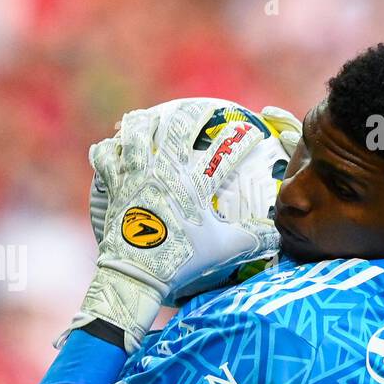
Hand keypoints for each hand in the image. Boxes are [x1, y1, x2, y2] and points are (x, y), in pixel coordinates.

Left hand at [64, 98, 283, 351]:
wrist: (137, 273)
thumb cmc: (181, 261)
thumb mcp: (223, 250)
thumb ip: (252, 239)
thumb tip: (278, 236)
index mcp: (194, 185)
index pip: (225, 154)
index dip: (241, 140)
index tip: (251, 132)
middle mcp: (165, 173)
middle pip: (178, 129)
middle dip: (190, 115)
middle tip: (197, 110)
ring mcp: (136, 176)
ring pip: (137, 134)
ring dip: (143, 122)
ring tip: (146, 116)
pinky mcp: (113, 185)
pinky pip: (105, 158)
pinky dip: (106, 150)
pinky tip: (108, 145)